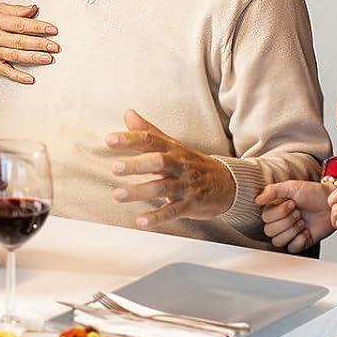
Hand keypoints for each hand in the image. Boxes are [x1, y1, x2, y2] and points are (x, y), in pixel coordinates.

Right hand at [0, 2, 58, 84]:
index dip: (37, 27)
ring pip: (15, 56)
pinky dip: (17, 76)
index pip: (20, 25)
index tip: (52, 29)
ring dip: (32, 58)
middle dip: (39, 44)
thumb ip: (16, 10)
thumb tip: (34, 9)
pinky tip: (30, 79)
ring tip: (48, 59)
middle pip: (20, 42)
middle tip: (55, 46)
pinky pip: (5, 72)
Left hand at [106, 111, 235, 225]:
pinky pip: (172, 211)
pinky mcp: (190, 205)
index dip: (130, 139)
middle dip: (136, 165)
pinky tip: (141, 222)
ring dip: (140, 191)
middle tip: (114, 168)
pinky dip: (157, 217)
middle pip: (158, 161)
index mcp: (172, 150)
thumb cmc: (192, 164)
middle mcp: (178, 166)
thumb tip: (128, 113)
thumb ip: (149, 132)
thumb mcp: (172, 145)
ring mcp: (185, 185)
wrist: (227, 184)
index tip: (109, 140)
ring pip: (162, 188)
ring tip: (117, 195)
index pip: (150, 140)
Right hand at [256, 180, 332, 252]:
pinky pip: (291, 248)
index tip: (292, 203)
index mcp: (274, 210)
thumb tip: (256, 200)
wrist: (332, 204)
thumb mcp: (291, 187)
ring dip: (292, 231)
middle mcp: (279, 223)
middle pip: (269, 231)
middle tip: (299, 212)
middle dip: (287, 221)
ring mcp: (289, 234)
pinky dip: (300, 240)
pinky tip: (307, 231)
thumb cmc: (313, 193)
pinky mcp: (299, 243)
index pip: (266, 218)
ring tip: (303, 222)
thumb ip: (272, 191)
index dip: (280, 212)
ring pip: (278, 241)